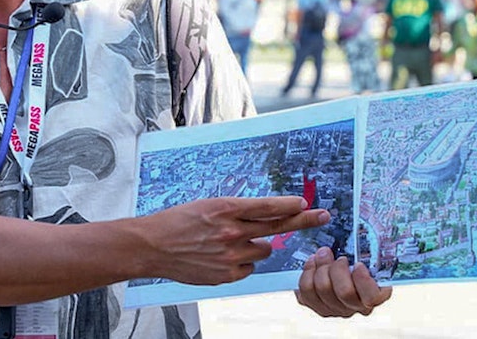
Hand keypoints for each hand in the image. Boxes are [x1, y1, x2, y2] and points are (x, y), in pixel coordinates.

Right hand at [142, 196, 330, 285]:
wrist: (153, 246)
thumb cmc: (177, 221)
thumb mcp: (206, 205)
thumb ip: (235, 212)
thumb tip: (264, 216)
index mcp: (225, 208)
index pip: (267, 206)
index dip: (289, 204)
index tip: (306, 202)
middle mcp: (231, 231)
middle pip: (277, 226)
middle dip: (303, 220)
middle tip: (323, 215)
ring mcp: (230, 255)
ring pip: (262, 250)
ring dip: (254, 245)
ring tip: (228, 242)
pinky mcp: (227, 275)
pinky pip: (249, 268)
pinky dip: (241, 262)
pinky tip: (220, 257)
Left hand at [295, 247, 391, 316]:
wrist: (335, 271)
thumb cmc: (353, 262)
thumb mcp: (365, 256)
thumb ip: (366, 253)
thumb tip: (365, 236)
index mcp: (373, 295)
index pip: (372, 297)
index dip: (363, 280)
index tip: (358, 264)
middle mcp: (354, 307)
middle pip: (344, 292)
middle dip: (337, 268)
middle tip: (335, 256)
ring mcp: (334, 309)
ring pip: (323, 290)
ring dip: (320, 267)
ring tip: (321, 255)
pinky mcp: (315, 305)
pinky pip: (306, 291)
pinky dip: (307, 273)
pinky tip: (312, 264)